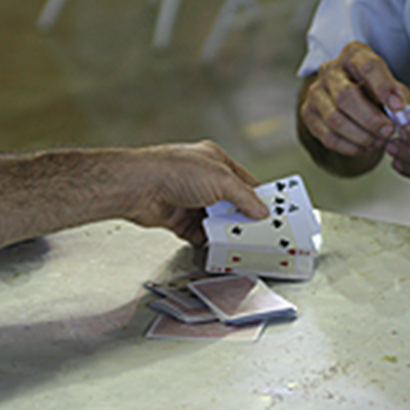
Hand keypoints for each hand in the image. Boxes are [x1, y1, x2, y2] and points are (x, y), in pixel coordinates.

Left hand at [124, 141, 268, 245]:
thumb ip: (244, 197)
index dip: (258, 197)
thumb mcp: (221, 180)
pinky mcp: (177, 219)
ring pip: (215, 220)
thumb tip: (261, 210)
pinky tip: (217, 249)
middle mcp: (202, 178)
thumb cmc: (172, 170)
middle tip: (257, 232)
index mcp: (214, 161)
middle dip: (242, 218)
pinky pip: (198, 234)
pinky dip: (208, 242)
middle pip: (230, 202)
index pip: (244, 181)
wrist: (138, 187)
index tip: (271, 212)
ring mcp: (189, 199)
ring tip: (239, 244)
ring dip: (225, 232)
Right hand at [298, 41, 409, 160]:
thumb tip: (406, 116)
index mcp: (354, 55)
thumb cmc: (375, 90)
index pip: (368, 67)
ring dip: (360, 136)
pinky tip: (365, 147)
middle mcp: (330, 70)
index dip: (384, 88)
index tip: (398, 107)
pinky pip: (327, 136)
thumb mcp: (392, 88)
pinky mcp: (308, 113)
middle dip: (370, 119)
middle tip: (388, 131)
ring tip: (378, 141)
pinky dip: (349, 146)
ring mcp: (315, 92)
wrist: (350, 98)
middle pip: (346, 96)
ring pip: (334, 119)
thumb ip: (400, 99)